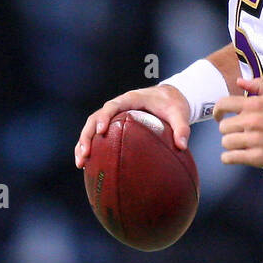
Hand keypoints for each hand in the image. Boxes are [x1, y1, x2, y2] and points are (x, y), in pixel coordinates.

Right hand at [74, 85, 190, 168]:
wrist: (170, 97)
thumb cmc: (173, 104)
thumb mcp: (180, 114)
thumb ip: (182, 128)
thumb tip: (182, 146)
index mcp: (131, 99)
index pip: (112, 106)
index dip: (104, 117)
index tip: (101, 131)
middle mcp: (118, 106)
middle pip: (95, 118)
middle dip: (87, 135)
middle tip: (85, 153)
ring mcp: (114, 115)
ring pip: (92, 127)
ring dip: (83, 143)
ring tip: (80, 163)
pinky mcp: (114, 124)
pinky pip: (98, 135)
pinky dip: (92, 147)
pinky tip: (88, 165)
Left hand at [216, 77, 262, 169]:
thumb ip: (258, 86)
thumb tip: (238, 81)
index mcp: (255, 104)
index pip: (223, 104)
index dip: (218, 111)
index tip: (219, 116)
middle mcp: (253, 121)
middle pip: (223, 127)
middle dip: (229, 129)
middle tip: (238, 132)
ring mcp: (255, 140)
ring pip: (226, 143)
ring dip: (230, 144)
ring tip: (241, 144)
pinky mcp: (257, 158)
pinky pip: (230, 158)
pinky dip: (230, 157)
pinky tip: (237, 155)